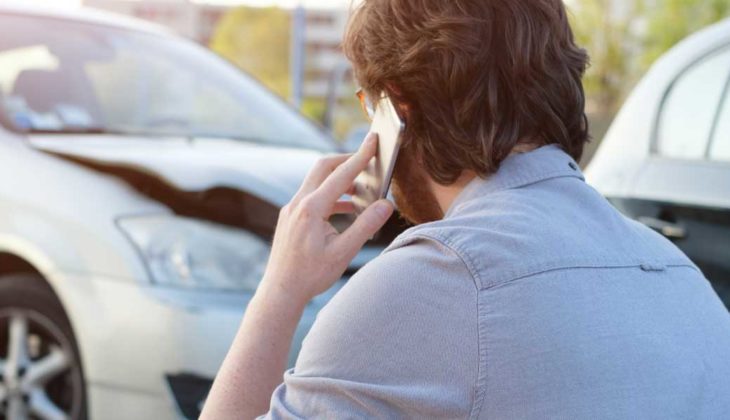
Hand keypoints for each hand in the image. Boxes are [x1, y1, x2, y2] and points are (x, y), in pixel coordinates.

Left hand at [259, 134, 393, 305]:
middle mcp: (298, 203)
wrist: (280, 291)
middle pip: (324, 167)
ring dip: (340, 180)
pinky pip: (313, 196)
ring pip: (317, 181)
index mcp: (311, 208)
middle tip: (368, 158)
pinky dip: (331, 195)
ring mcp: (291, 209)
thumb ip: (365, 226)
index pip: (341, 174)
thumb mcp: (343, 253)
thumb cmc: (310, 276)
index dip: (360, 156)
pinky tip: (346, 207)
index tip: (373, 140)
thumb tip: (386, 204)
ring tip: (363, 189)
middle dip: (347, 160)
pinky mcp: (291, 217)